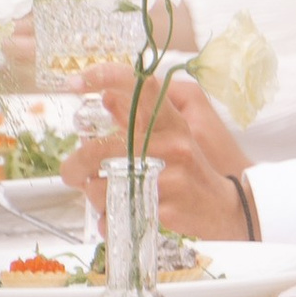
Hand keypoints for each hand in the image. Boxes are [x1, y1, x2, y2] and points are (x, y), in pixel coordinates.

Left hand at [59, 64, 252, 243]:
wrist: (222, 208)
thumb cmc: (191, 169)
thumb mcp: (173, 134)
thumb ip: (141, 115)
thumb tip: (107, 97)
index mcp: (171, 121)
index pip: (139, 87)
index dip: (104, 76)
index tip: (75, 82)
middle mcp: (171, 145)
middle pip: (101, 149)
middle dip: (76, 165)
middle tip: (72, 172)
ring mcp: (168, 178)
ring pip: (102, 187)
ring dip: (93, 196)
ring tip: (103, 197)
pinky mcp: (164, 209)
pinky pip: (116, 215)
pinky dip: (107, 220)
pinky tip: (114, 216)